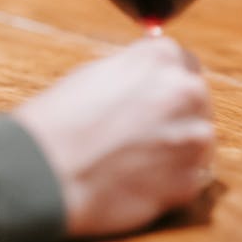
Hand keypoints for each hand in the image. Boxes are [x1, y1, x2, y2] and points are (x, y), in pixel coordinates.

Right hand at [14, 36, 214, 237]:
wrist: (43, 172)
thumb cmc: (57, 122)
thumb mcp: (95, 74)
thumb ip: (135, 74)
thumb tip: (152, 81)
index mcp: (162, 57)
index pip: (184, 64)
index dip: (166, 85)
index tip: (153, 101)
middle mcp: (186, 91)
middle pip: (196, 102)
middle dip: (175, 117)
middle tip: (139, 136)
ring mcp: (193, 137)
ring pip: (197, 142)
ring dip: (175, 151)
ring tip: (133, 162)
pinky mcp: (189, 180)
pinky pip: (188, 180)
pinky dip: (167, 185)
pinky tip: (134, 184)